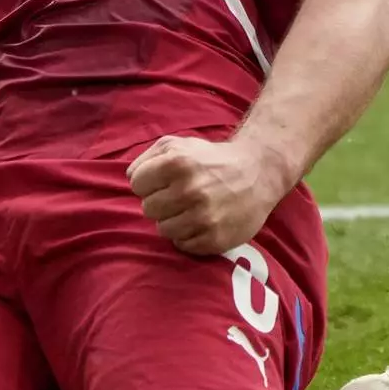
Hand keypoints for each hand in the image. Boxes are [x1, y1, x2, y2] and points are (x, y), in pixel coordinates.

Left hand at [127, 135, 284, 256]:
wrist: (258, 173)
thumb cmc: (211, 159)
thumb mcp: (179, 144)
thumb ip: (148, 157)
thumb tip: (130, 178)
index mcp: (177, 163)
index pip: (136, 184)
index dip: (148, 183)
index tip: (163, 181)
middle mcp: (189, 190)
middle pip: (147, 209)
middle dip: (159, 202)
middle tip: (178, 196)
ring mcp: (203, 217)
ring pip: (163, 229)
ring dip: (173, 220)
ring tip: (190, 209)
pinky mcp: (215, 239)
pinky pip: (183, 245)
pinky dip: (188, 235)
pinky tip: (201, 222)